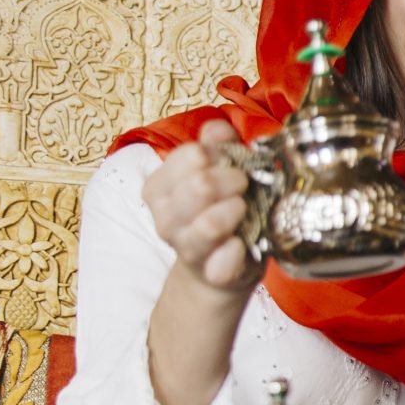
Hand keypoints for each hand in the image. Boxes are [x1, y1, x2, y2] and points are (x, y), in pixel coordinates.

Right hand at [144, 121, 260, 296]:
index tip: (231, 164)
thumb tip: (217, 129)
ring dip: (236, 212)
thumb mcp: (219, 171)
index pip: (190, 155)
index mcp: (160, 187)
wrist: (221, 267)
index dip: (218, 155)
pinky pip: (222, 264)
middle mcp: (165, 218)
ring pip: (209, 224)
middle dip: (233, 180)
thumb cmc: (220, 210)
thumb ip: (216, 144)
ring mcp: (185, 248)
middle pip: (200, 185)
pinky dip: (236, 253)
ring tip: (243, 210)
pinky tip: (241, 245)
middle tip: (244, 186)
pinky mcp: (211, 274)